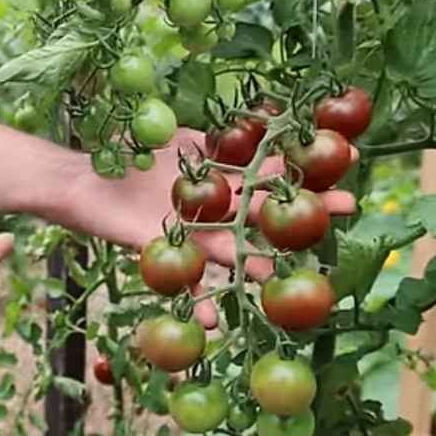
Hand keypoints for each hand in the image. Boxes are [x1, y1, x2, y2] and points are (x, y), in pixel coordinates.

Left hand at [59, 128, 358, 327]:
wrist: (86, 179)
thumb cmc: (129, 155)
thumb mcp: (174, 137)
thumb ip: (210, 136)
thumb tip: (257, 114)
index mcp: (223, 178)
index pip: (272, 172)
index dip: (307, 167)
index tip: (348, 157)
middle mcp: (218, 209)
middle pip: (267, 213)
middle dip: (307, 212)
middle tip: (350, 208)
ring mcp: (196, 233)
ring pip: (237, 251)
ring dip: (264, 266)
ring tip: (292, 281)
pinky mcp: (168, 252)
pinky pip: (187, 281)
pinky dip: (197, 302)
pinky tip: (214, 321)